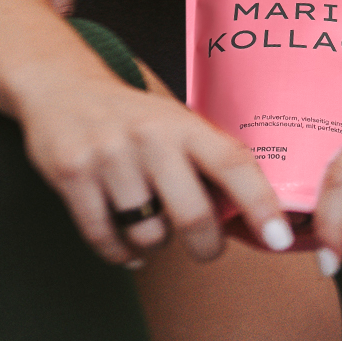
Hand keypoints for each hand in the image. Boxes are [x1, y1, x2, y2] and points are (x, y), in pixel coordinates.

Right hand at [16, 66, 289, 267]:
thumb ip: (208, 162)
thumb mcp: (178, 124)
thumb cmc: (135, 117)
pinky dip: (120, 253)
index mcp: (185, 125)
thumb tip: (256, 218)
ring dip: (156, 244)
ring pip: (147, 233)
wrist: (61, 87)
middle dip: (207, 247)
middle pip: (192, 215)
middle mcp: (150, 138)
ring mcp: (109, 156)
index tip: (280, 239)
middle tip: (208, 249)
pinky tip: (126, 244)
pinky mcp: (71, 174)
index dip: (261, 204)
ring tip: (152, 225)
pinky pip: (104, 238)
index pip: (233, 164)